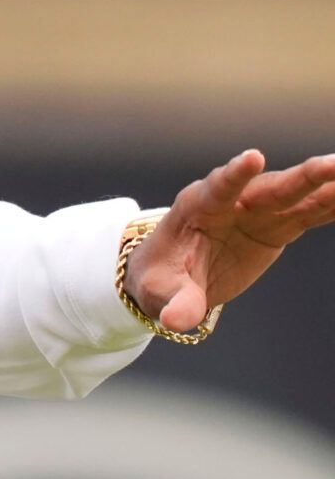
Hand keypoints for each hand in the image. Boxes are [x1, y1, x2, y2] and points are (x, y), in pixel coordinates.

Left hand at [125, 150, 334, 332]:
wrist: (172, 275)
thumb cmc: (160, 277)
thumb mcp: (161, 291)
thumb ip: (176, 301)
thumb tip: (178, 321)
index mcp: (197, 208)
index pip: (217, 189)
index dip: (234, 174)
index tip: (253, 157)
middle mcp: (230, 202)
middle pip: (268, 188)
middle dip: (300, 178)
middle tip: (330, 165)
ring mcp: (256, 211)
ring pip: (296, 196)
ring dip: (326, 185)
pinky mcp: (276, 225)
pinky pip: (309, 213)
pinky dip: (332, 204)